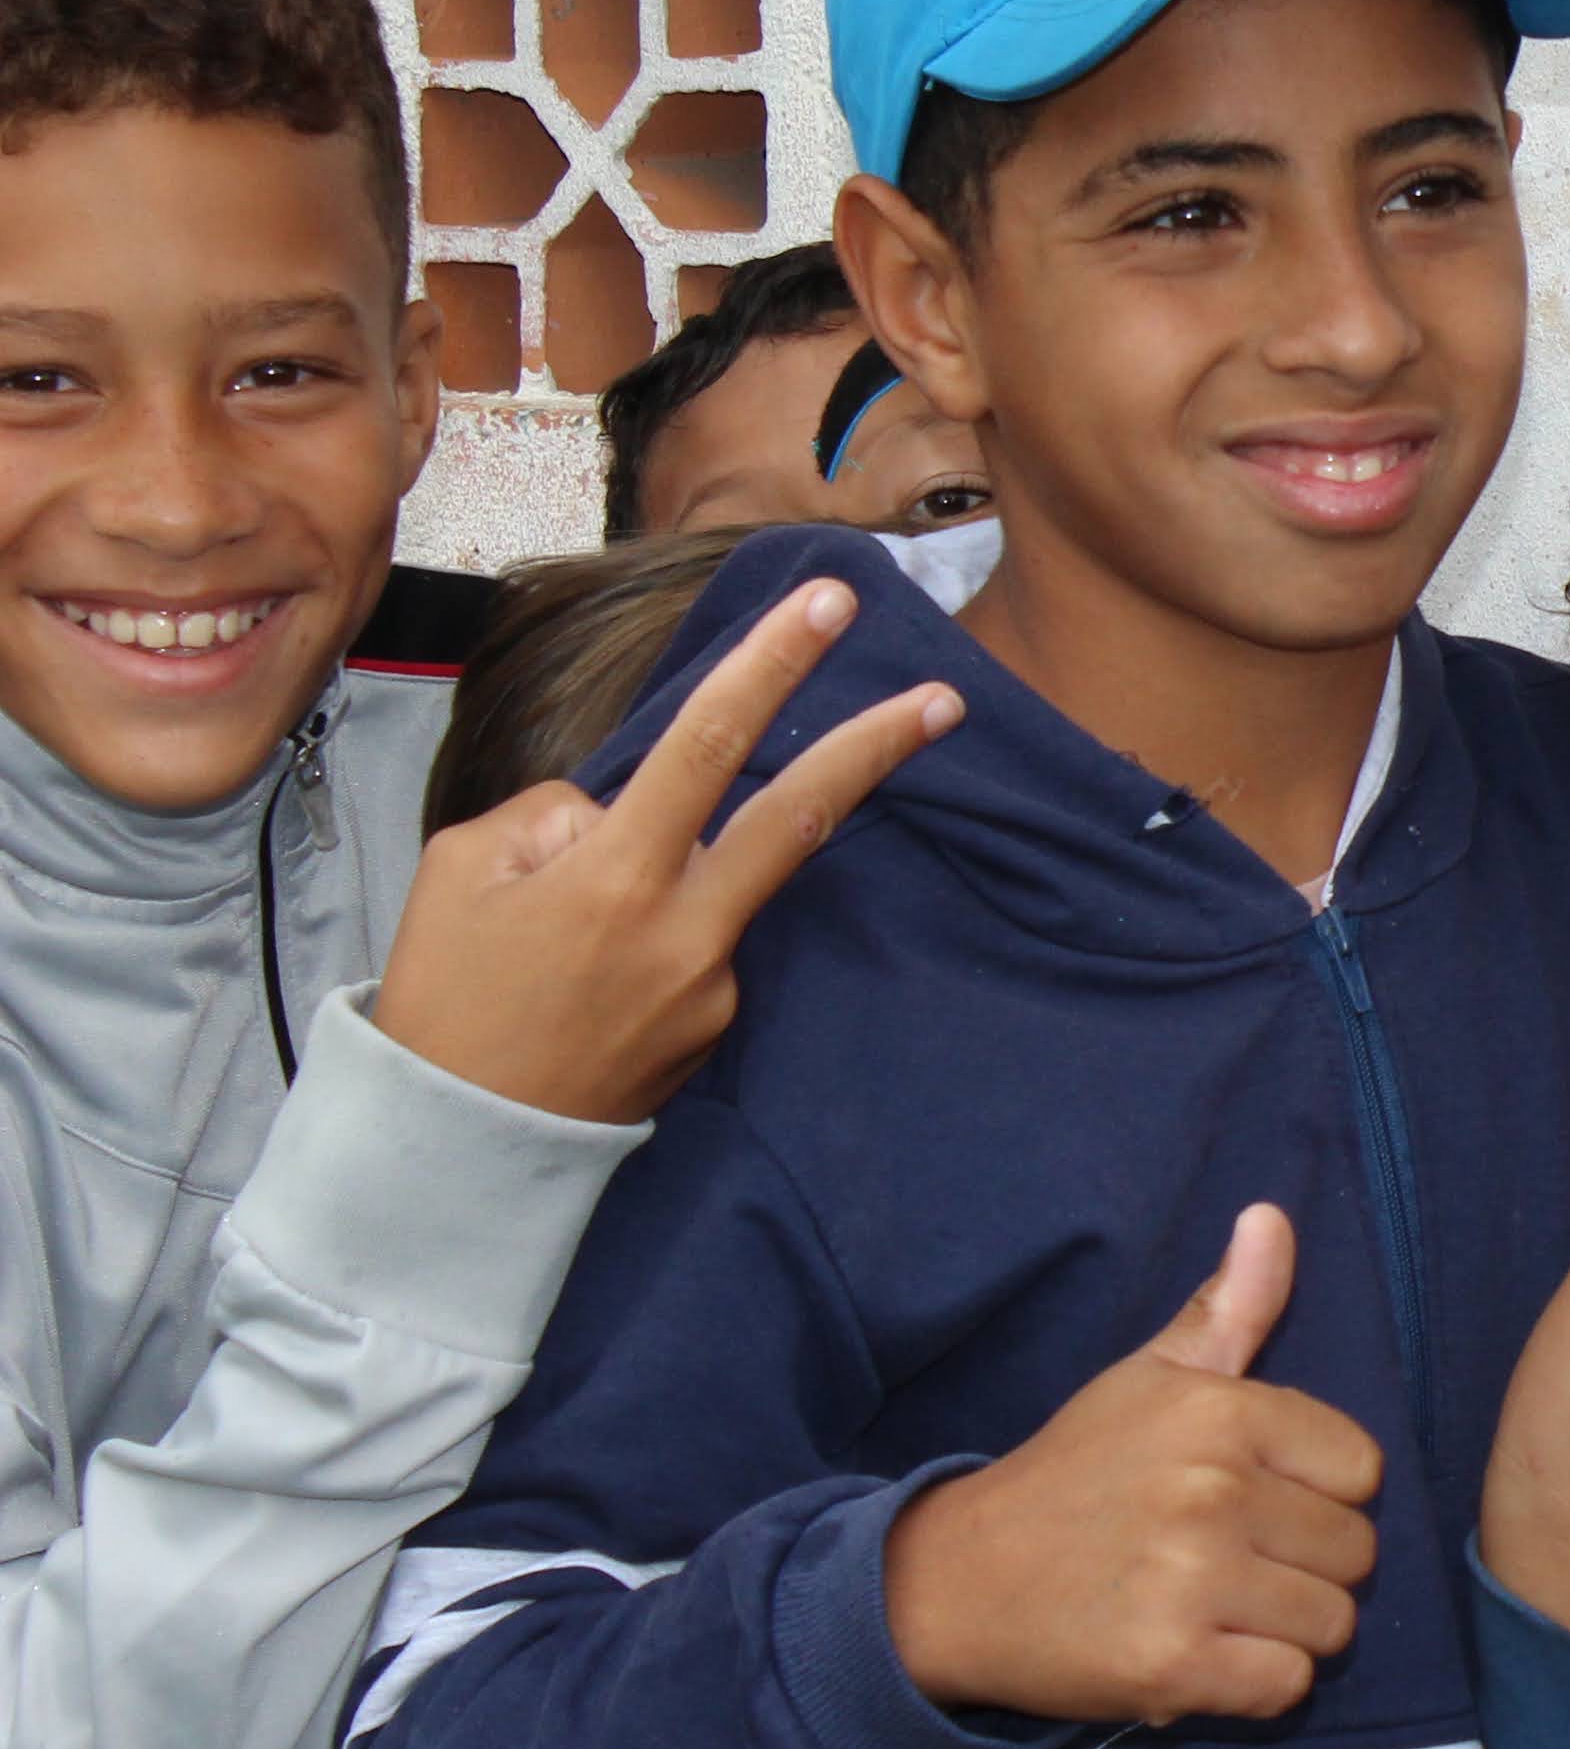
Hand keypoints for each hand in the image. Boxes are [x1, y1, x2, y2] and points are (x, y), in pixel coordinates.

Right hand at [371, 577, 960, 1122]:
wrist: (458, 1143)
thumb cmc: (446, 996)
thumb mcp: (464, 870)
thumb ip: (554, 814)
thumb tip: (622, 808)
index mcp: (619, 876)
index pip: (712, 742)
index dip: (773, 664)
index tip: (830, 605)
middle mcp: (689, 929)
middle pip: (803, 816)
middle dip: (876, 748)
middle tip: (944, 697)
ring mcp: (717, 986)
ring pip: (730, 882)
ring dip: (698, 863)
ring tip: (576, 927)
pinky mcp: (719, 1027)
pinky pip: (701, 942)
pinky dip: (659, 931)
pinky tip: (591, 980)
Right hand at [880, 1206, 1386, 1726]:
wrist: (954, 1584)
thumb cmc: (1073, 1476)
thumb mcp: (1147, 1379)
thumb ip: (1229, 1308)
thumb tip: (1271, 1215)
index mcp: (1219, 1414)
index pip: (1361, 1468)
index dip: (1316, 1494)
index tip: (1251, 1501)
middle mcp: (1212, 1491)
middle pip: (1355, 1552)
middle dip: (1305, 1568)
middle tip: (1224, 1565)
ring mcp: (1193, 1582)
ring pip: (1332, 1624)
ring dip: (1284, 1632)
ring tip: (1213, 1609)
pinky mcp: (1172, 1667)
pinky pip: (1287, 1687)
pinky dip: (1254, 1686)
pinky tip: (1198, 1656)